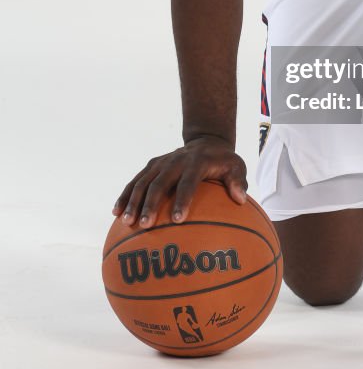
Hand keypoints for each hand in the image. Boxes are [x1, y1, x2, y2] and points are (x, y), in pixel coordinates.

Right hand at [112, 134, 247, 227]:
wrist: (206, 142)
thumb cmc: (223, 162)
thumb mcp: (236, 166)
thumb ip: (237, 181)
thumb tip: (241, 199)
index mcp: (196, 162)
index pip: (188, 182)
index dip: (182, 200)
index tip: (177, 220)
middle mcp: (175, 161)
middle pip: (160, 182)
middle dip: (151, 203)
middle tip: (146, 225)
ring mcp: (161, 162)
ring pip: (143, 181)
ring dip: (133, 201)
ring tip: (127, 223)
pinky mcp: (151, 166)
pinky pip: (135, 181)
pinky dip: (125, 195)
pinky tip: (115, 213)